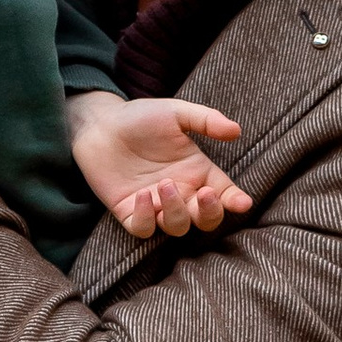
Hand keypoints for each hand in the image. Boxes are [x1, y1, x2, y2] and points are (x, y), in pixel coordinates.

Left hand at [66, 92, 253, 240]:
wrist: (100, 124)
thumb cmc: (139, 118)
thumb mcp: (175, 113)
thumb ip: (206, 120)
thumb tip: (236, 130)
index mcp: (197, 172)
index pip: (224, 194)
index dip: (235, 201)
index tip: (242, 202)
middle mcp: (180, 192)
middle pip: (205, 219)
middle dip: (210, 213)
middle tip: (204, 194)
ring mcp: (155, 205)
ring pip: (177, 227)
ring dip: (176, 211)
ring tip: (165, 184)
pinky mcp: (130, 212)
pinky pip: (144, 229)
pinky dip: (146, 218)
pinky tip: (141, 195)